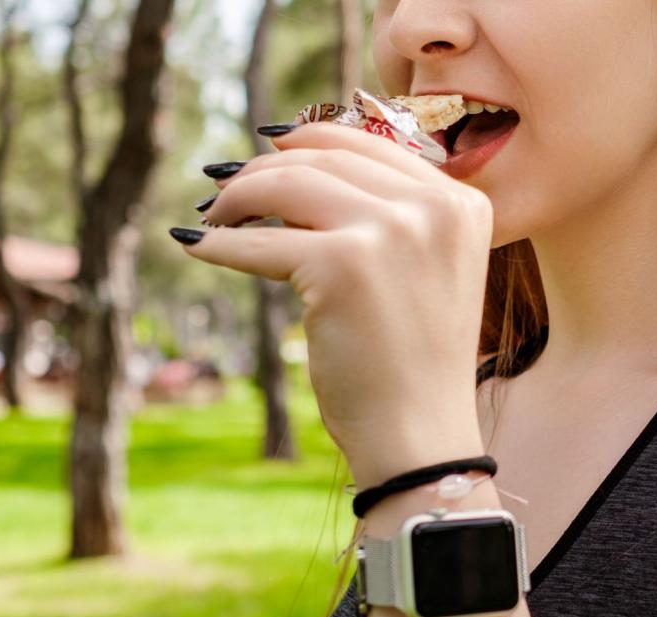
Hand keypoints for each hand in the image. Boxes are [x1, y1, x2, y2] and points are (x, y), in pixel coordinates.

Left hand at [177, 122, 492, 486]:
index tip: (270, 149)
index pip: (371, 144)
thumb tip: (297, 159)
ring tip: (213, 215)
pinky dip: (218, 243)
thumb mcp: (424, 269)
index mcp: (461, 203)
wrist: (420, 436)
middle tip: (225, 188)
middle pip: (325, 159)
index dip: (311, 140)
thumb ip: (390, 214)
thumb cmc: (415, 363)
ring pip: (288, 186)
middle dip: (266, 169)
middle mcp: (433, 209)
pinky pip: (259, 243)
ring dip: (238, 197)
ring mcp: (390, 233)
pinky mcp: (341, 266)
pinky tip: (195, 243)